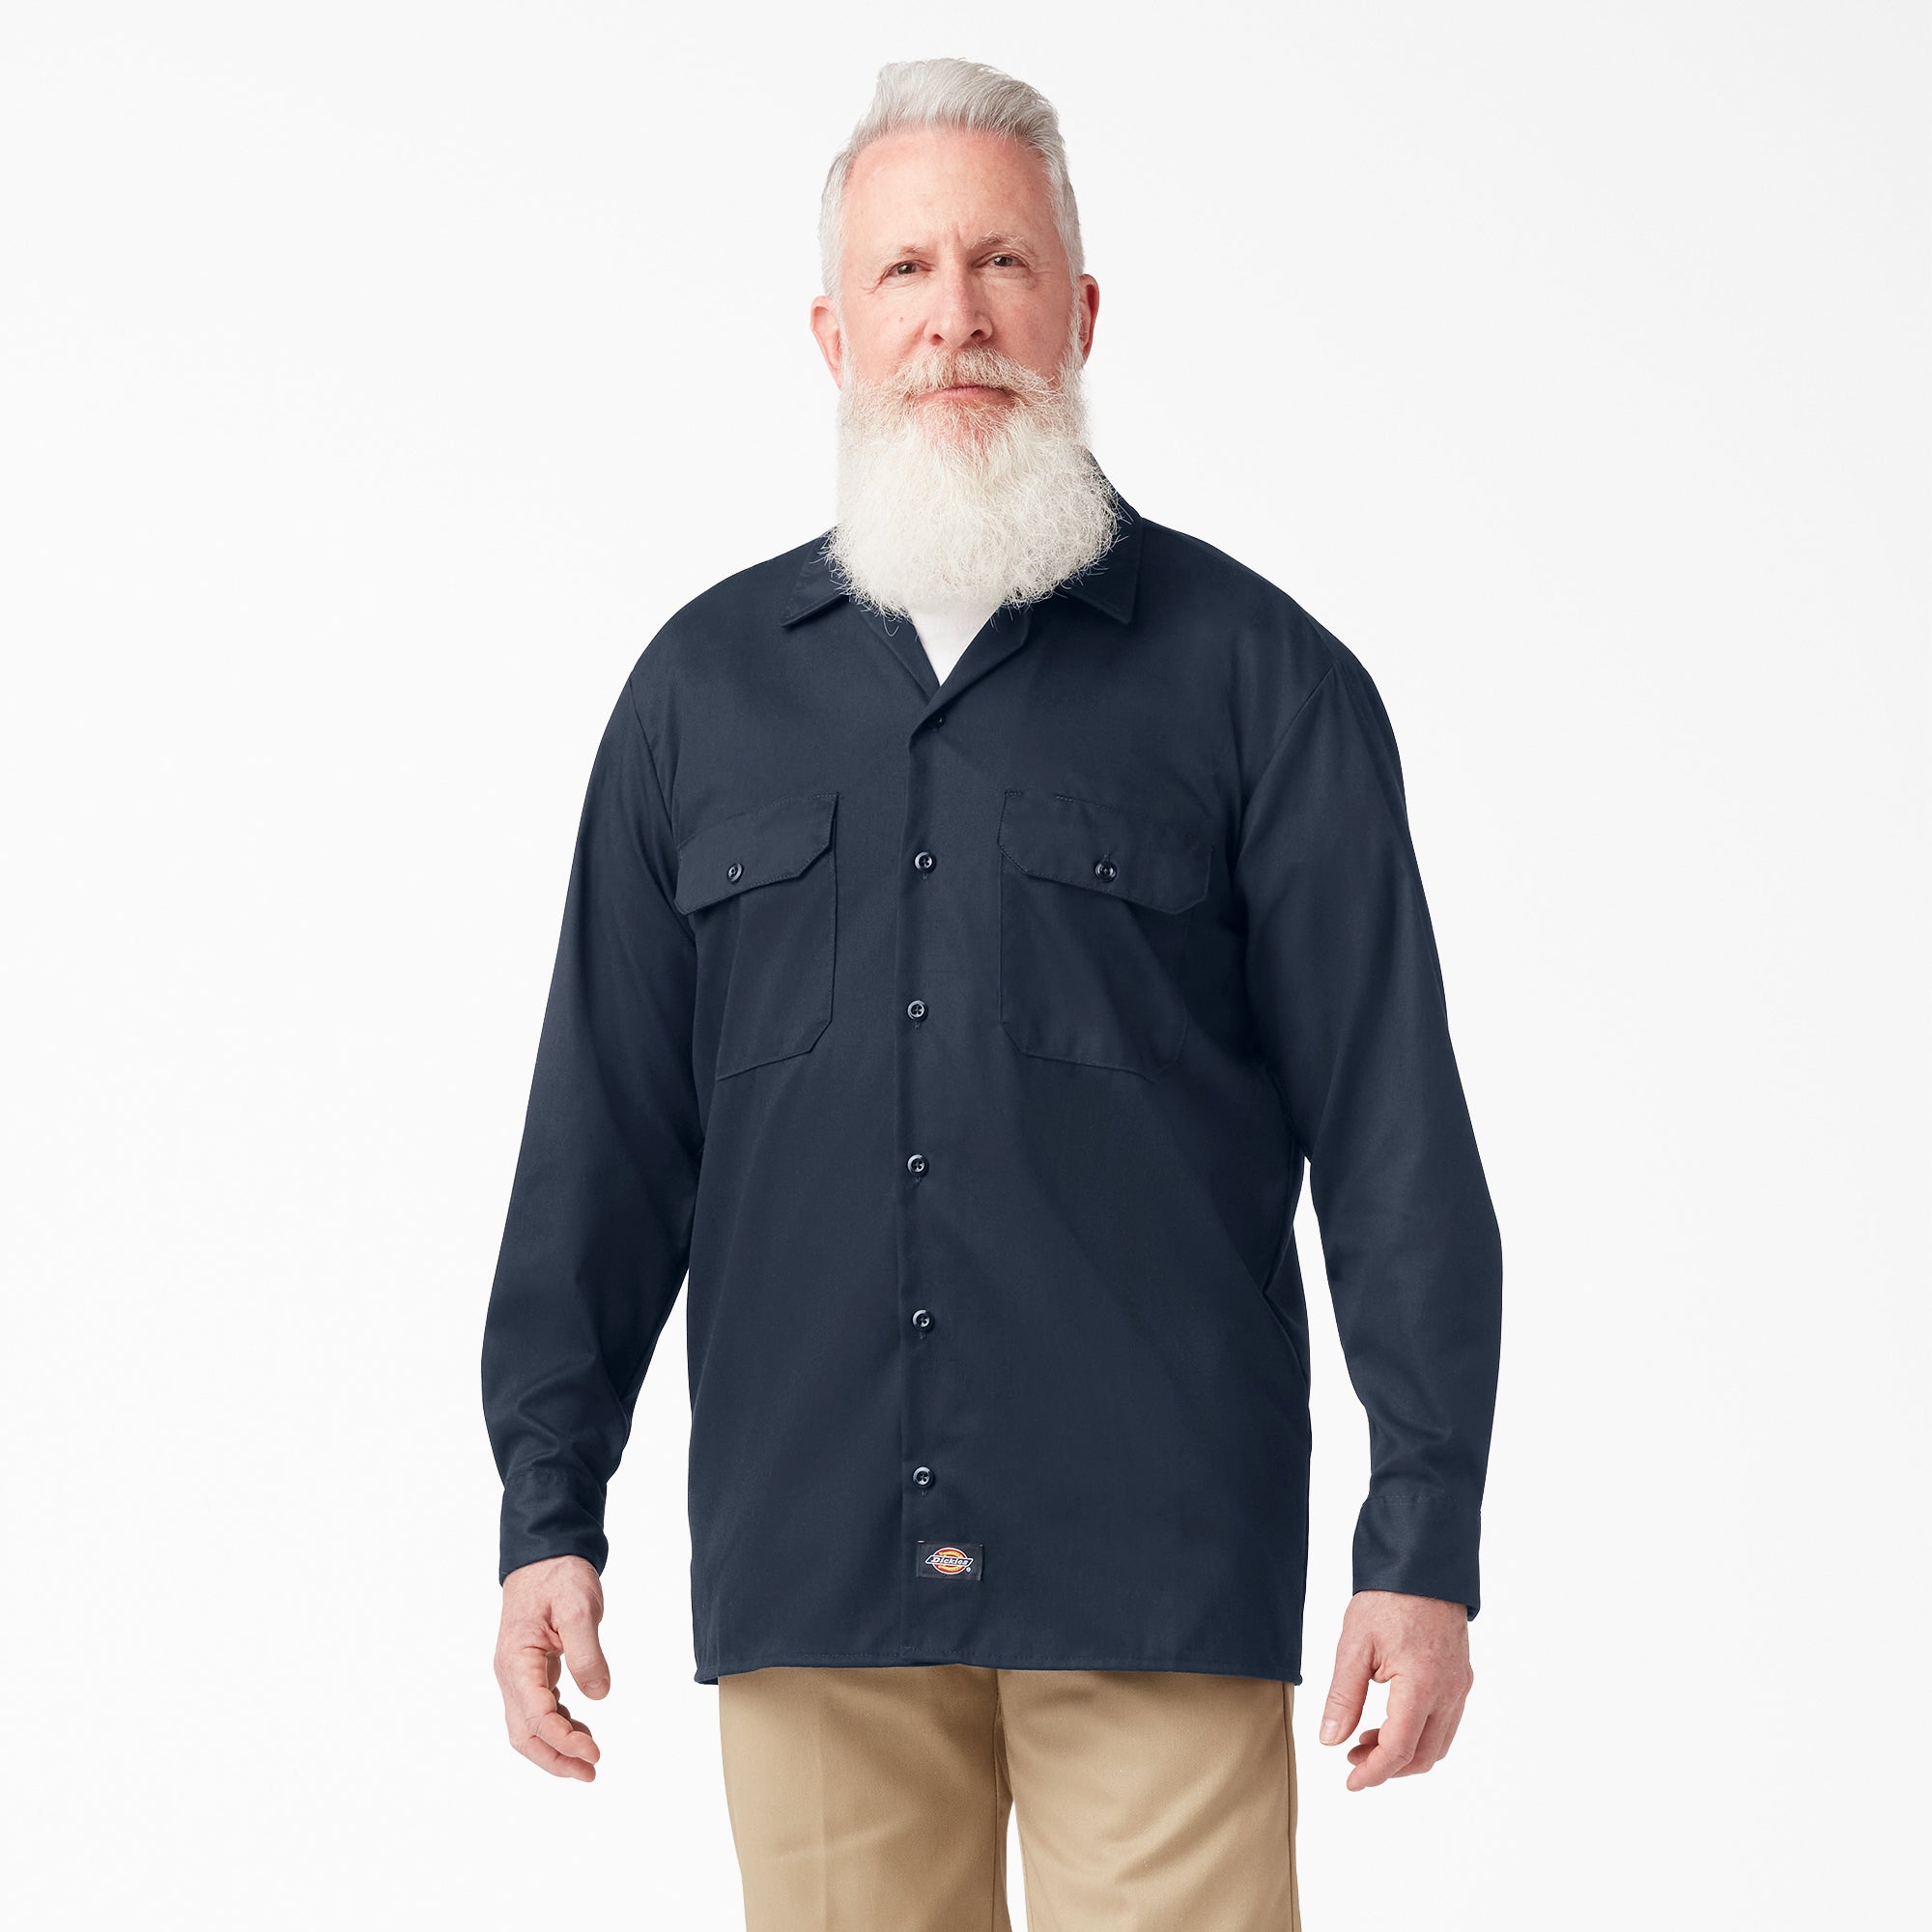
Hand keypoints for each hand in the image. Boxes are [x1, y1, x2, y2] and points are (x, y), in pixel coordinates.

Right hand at [494, 1554, 608, 1780]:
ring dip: (556, 1747)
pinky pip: (538, 1709)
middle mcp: (511, 1673)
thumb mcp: (579, 1606)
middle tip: (590, 1772)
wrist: (545, 1553)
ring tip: (590, 1759)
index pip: (535, 1716)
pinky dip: (559, 1726)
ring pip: (528, 1726)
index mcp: (517, 1659)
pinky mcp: (531, 1670)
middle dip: (554, 1759)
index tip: (595, 1753)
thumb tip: (599, 1694)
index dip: (563, 1741)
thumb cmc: (558, 1574)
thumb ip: (588, 1651)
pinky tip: (582, 1729)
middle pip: (523, 1733)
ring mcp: (518, 1673)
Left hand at [1318, 1589, 1473, 1789]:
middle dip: (1387, 1767)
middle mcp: (1448, 1692)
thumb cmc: (1387, 1599)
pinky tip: (1391, 1721)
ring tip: (1366, 1741)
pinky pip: (1446, 1723)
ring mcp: (1459, 1686)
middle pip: (1423, 1756)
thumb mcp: (1354, 1645)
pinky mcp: (1460, 1677)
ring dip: (1404, 1753)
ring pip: (1438, 1744)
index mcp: (1421, 1685)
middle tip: (1352, 1761)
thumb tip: (1330, 1741)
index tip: (1350, 1782)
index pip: (1399, 1749)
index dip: (1373, 1773)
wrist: (1423, 1565)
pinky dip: (1420, 1734)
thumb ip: (1343, 1697)